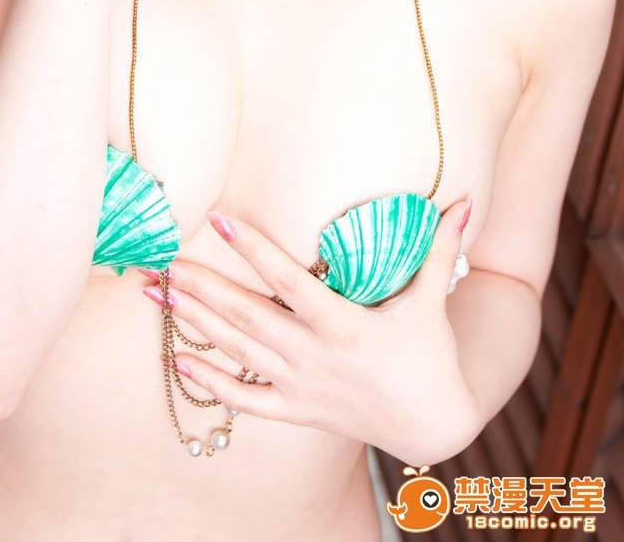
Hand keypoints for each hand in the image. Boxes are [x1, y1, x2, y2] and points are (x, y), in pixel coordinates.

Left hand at [136, 198, 479, 464]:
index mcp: (344, 326)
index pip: (289, 281)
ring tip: (159, 294)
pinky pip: (246, 400)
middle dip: (203, 288)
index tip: (219, 218)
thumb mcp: (431, 300)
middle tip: (163, 261)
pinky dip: (212, 383)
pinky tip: (180, 361)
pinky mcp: (296, 409)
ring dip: (196, 323)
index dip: (254, 249)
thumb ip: (440, 247)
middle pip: (248, 317)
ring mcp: (301, 386)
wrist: (433, 424)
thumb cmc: (430, 354)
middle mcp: (314, 356)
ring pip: (238, 352)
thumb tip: (465, 198)